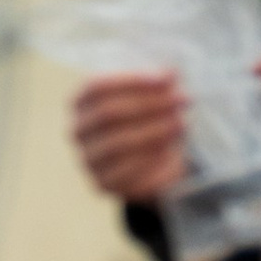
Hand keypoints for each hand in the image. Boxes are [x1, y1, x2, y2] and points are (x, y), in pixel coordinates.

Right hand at [69, 68, 189, 202]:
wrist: (143, 162)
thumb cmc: (143, 119)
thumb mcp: (147, 95)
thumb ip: (155, 84)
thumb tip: (171, 75)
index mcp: (81, 102)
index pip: (99, 87)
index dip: (133, 82)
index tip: (167, 80)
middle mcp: (78, 131)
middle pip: (109, 114)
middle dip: (150, 105)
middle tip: (182, 101)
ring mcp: (88, 160)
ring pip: (119, 144)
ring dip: (155, 132)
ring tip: (181, 123)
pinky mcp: (101, 185)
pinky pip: (126, 173)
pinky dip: (151, 161)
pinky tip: (171, 151)